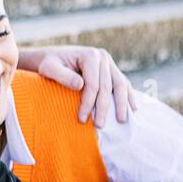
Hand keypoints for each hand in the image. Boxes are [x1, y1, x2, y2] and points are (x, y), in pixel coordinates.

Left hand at [19, 45, 137, 126]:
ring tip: (121, 120)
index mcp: (90, 55)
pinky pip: (123, 83)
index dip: (88, 102)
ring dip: (122, 104)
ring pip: (120, 84)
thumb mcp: (49, 68)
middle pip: (107, 86)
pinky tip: (132, 109)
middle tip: (99, 126)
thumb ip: (63, 76)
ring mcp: (109, 63)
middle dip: (103, 108)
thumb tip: (80, 85)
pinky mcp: (112, 70)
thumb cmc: (50, 64)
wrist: (54, 57)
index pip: (93, 83)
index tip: (82, 119)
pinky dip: (128, 96)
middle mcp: (103, 57)